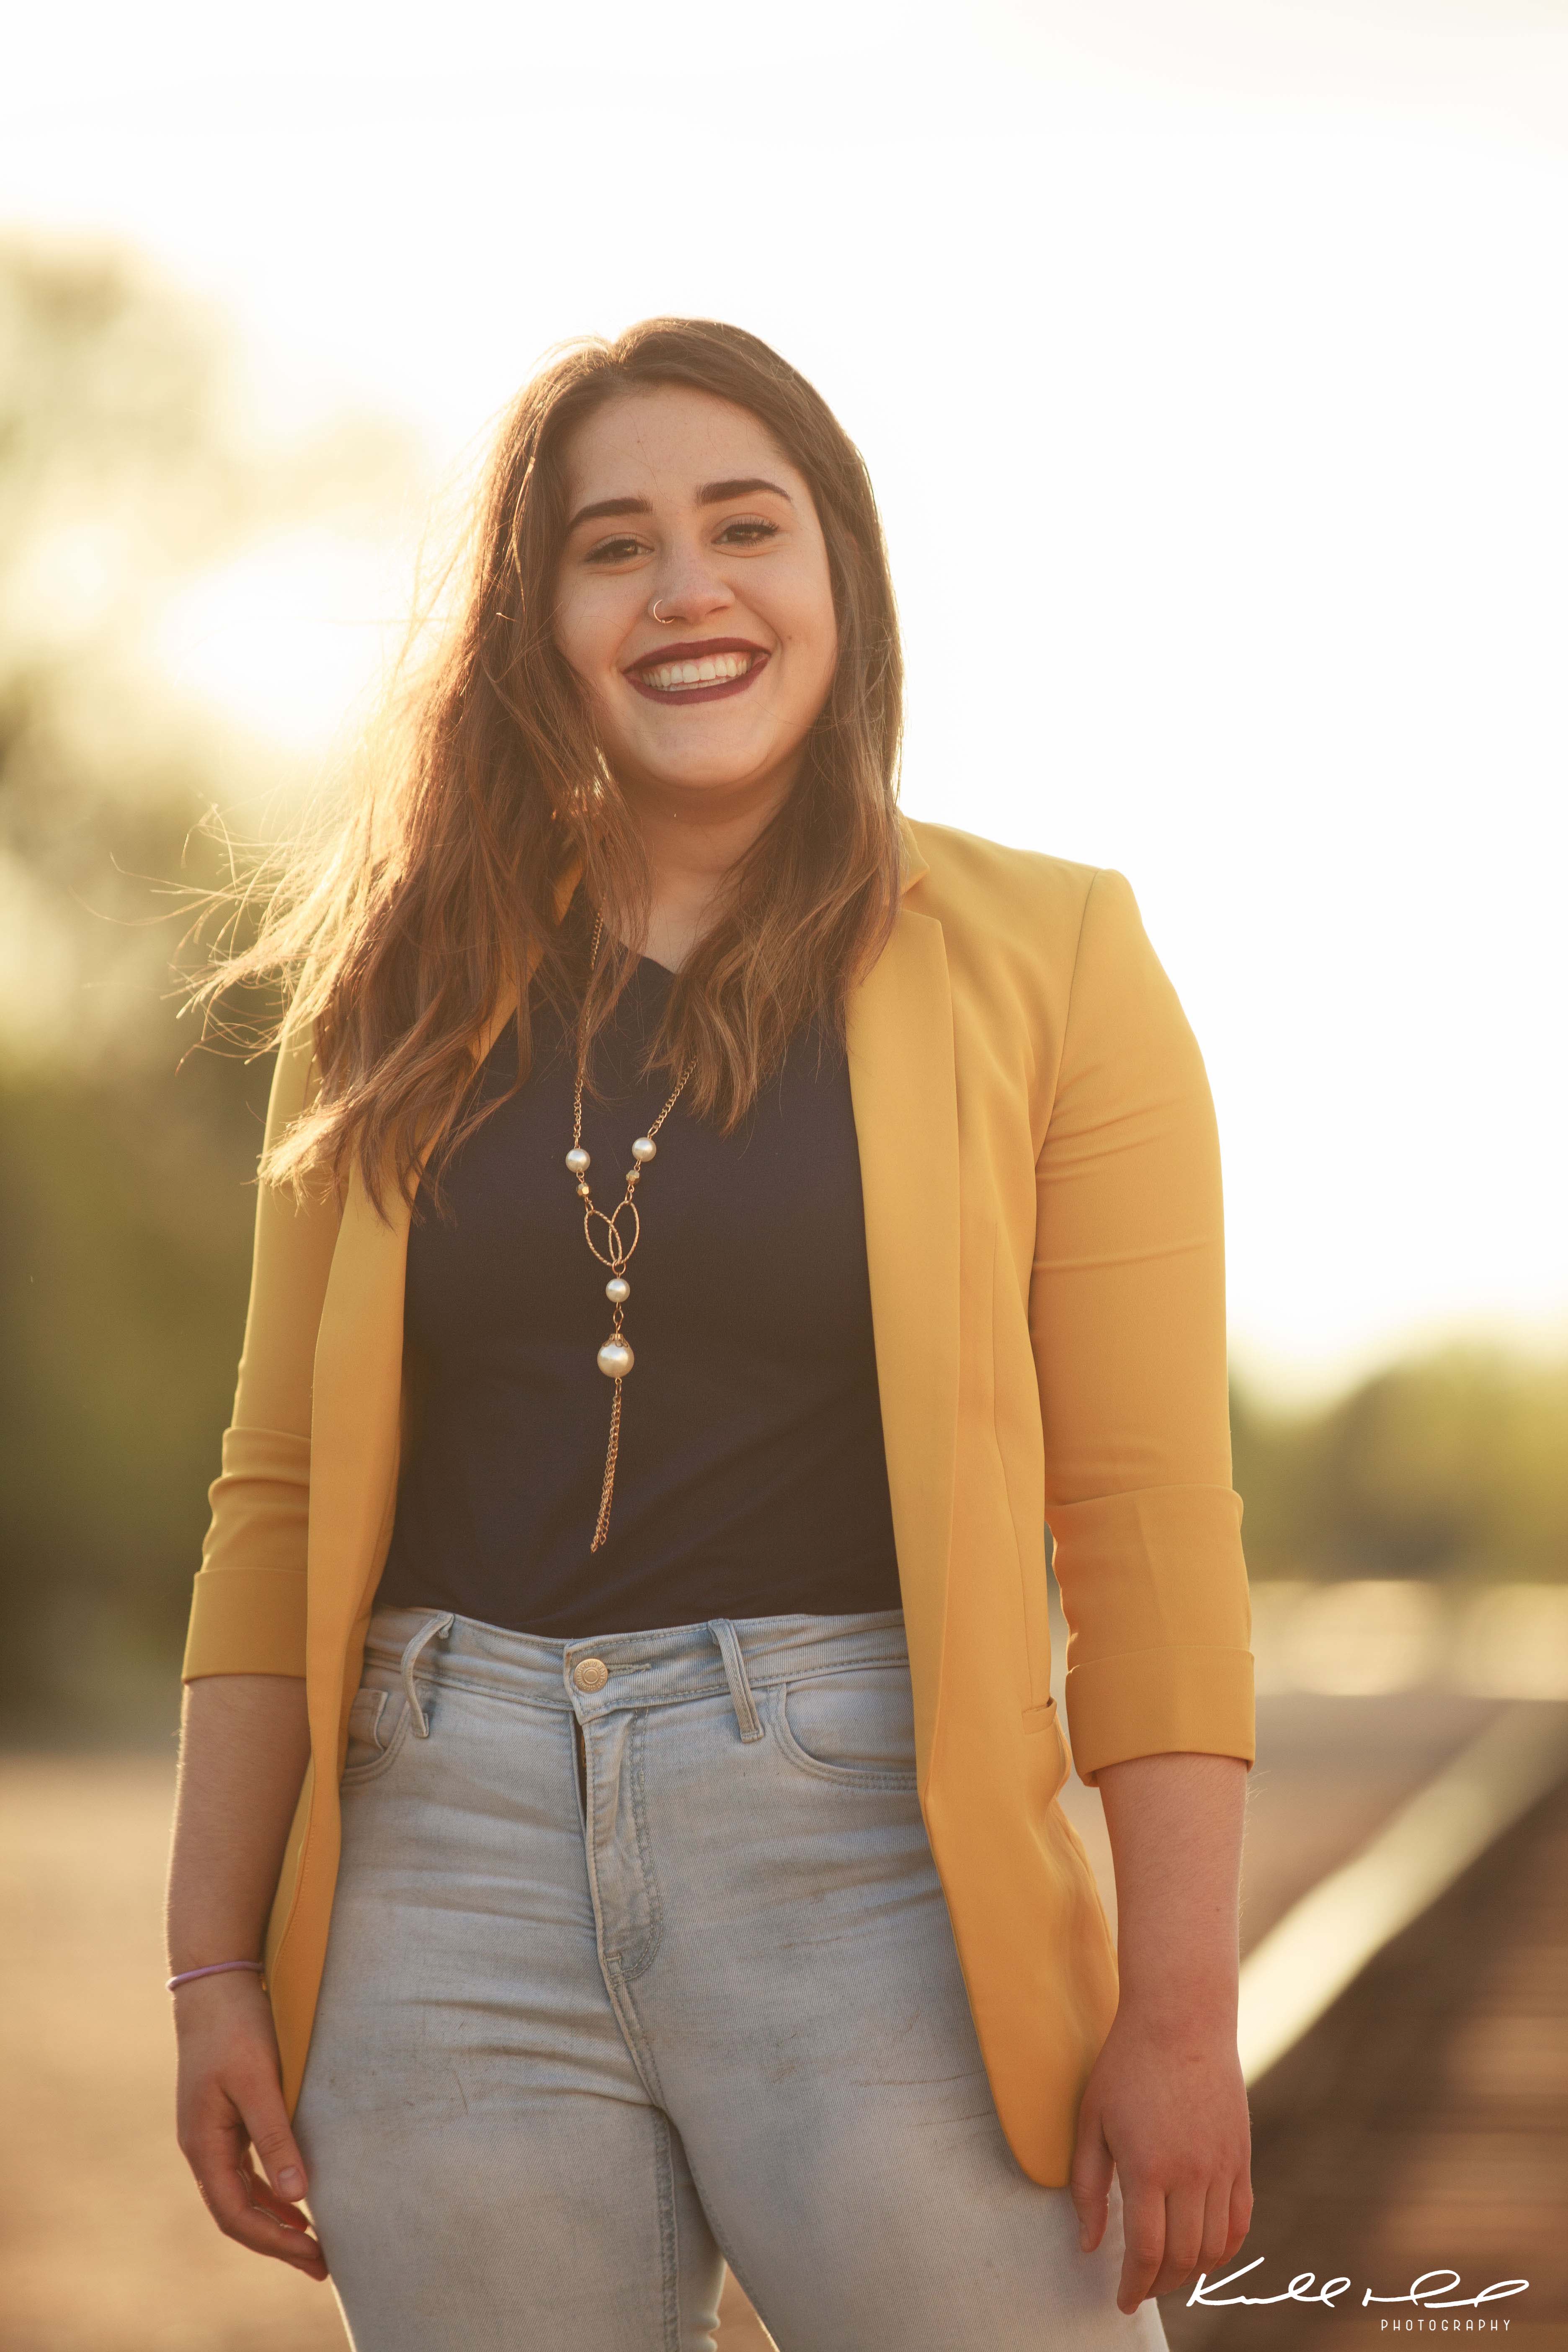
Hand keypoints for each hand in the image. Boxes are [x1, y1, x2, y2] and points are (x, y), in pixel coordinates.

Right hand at [173, 1972, 328, 2281]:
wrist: (216, 1984)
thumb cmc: (236, 2027)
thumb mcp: (257, 2081)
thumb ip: (275, 2136)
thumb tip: (297, 2193)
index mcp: (204, 2145)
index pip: (235, 2214)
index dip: (273, 2241)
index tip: (313, 2255)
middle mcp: (203, 2147)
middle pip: (238, 2213)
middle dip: (277, 2242)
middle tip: (322, 2265)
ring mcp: (213, 2133)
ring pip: (242, 2194)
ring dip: (276, 2220)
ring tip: (314, 2243)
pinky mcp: (227, 2117)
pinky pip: (246, 2170)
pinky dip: (271, 2190)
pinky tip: (297, 2197)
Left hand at [1069, 1998, 1251, 2314]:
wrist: (1181, 2019)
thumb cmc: (1126, 2066)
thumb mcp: (1091, 2121)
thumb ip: (1088, 2187)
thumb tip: (1090, 2244)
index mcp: (1148, 2168)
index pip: (1147, 2252)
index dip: (1134, 2286)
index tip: (1122, 2300)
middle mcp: (1191, 2174)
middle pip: (1182, 2257)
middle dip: (1159, 2284)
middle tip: (1140, 2289)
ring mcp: (1222, 2167)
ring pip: (1214, 2246)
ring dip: (1190, 2272)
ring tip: (1166, 2274)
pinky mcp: (1241, 2157)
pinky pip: (1241, 2221)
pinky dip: (1225, 2248)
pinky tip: (1204, 2253)